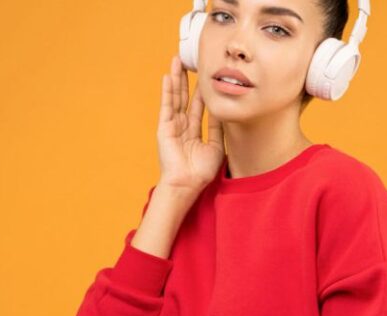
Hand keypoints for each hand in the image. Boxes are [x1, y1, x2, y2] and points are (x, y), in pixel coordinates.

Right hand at [156, 54, 224, 191]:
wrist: (187, 184)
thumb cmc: (200, 172)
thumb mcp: (216, 147)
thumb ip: (218, 129)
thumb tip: (222, 112)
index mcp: (194, 132)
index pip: (199, 107)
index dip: (203, 91)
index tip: (208, 76)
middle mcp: (182, 126)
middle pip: (186, 98)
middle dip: (188, 80)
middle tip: (191, 62)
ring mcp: (172, 125)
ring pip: (176, 97)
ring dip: (176, 79)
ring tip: (177, 61)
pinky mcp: (164, 127)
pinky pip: (167, 105)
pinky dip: (167, 90)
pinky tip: (168, 76)